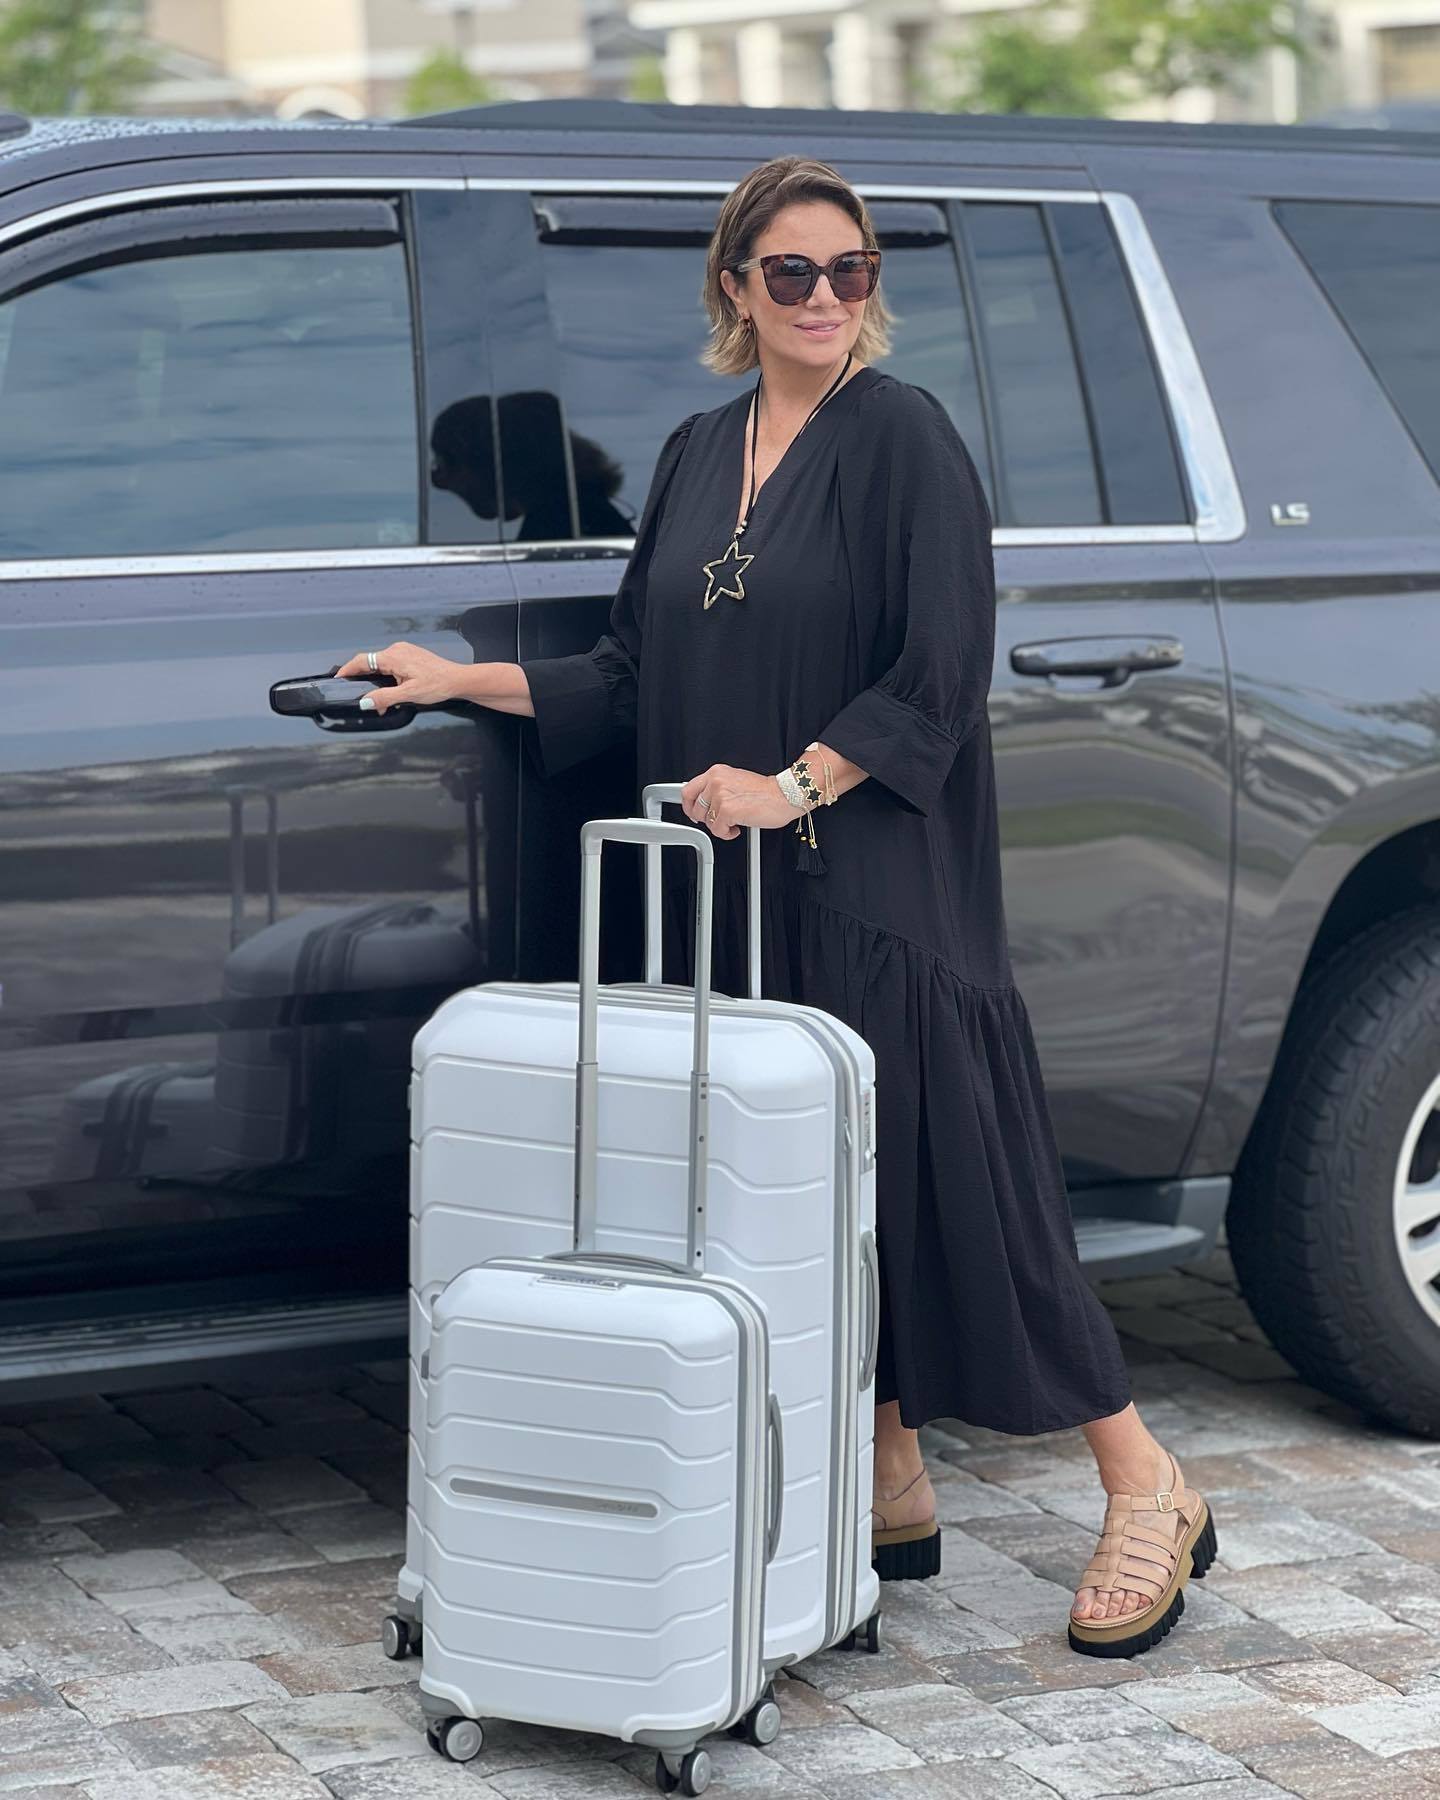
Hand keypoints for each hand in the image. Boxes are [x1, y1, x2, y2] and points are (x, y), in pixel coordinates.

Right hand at [334, 642, 470, 714]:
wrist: (458, 679)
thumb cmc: (438, 684)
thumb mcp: (409, 694)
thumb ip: (385, 697)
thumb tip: (365, 702)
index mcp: (393, 656)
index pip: (362, 660)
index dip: (347, 670)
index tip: (338, 678)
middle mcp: (397, 650)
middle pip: (371, 663)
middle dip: (365, 681)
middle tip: (364, 698)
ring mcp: (404, 651)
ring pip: (382, 665)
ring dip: (379, 682)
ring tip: (383, 701)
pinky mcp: (411, 655)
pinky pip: (392, 664)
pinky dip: (388, 678)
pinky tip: (394, 692)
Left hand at [681, 765, 799, 839]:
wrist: (785, 795)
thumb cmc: (766, 792)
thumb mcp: (736, 781)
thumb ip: (718, 789)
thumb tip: (704, 803)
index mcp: (717, 772)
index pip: (688, 790)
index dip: (689, 805)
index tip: (694, 812)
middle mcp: (716, 781)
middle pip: (695, 808)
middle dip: (705, 819)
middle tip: (718, 821)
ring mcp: (720, 795)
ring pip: (707, 821)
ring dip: (720, 826)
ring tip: (733, 822)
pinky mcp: (727, 810)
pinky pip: (717, 830)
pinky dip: (727, 834)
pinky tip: (738, 828)